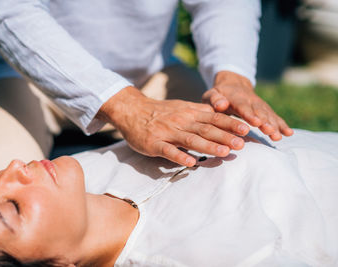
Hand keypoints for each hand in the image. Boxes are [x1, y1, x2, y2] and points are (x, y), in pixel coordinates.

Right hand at [97, 86, 249, 166]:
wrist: (132, 110)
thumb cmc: (161, 112)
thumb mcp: (182, 107)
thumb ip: (200, 113)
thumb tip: (221, 117)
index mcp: (190, 113)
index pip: (214, 118)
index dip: (231, 124)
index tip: (247, 130)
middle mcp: (181, 121)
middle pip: (206, 129)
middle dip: (225, 137)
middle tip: (242, 145)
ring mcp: (167, 132)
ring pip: (191, 139)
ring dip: (209, 146)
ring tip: (225, 153)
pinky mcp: (154, 143)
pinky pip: (168, 151)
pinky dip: (179, 156)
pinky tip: (191, 163)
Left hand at [202, 71, 293, 140]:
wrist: (233, 85)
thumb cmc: (218, 94)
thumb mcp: (212, 94)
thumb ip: (215, 99)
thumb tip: (221, 104)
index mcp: (236, 98)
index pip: (243, 106)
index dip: (250, 114)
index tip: (256, 122)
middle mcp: (251, 101)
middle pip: (259, 112)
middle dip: (265, 122)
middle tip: (270, 131)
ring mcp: (260, 105)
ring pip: (268, 115)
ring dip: (274, 125)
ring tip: (278, 136)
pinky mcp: (265, 110)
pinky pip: (275, 117)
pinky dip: (282, 125)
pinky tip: (288, 133)